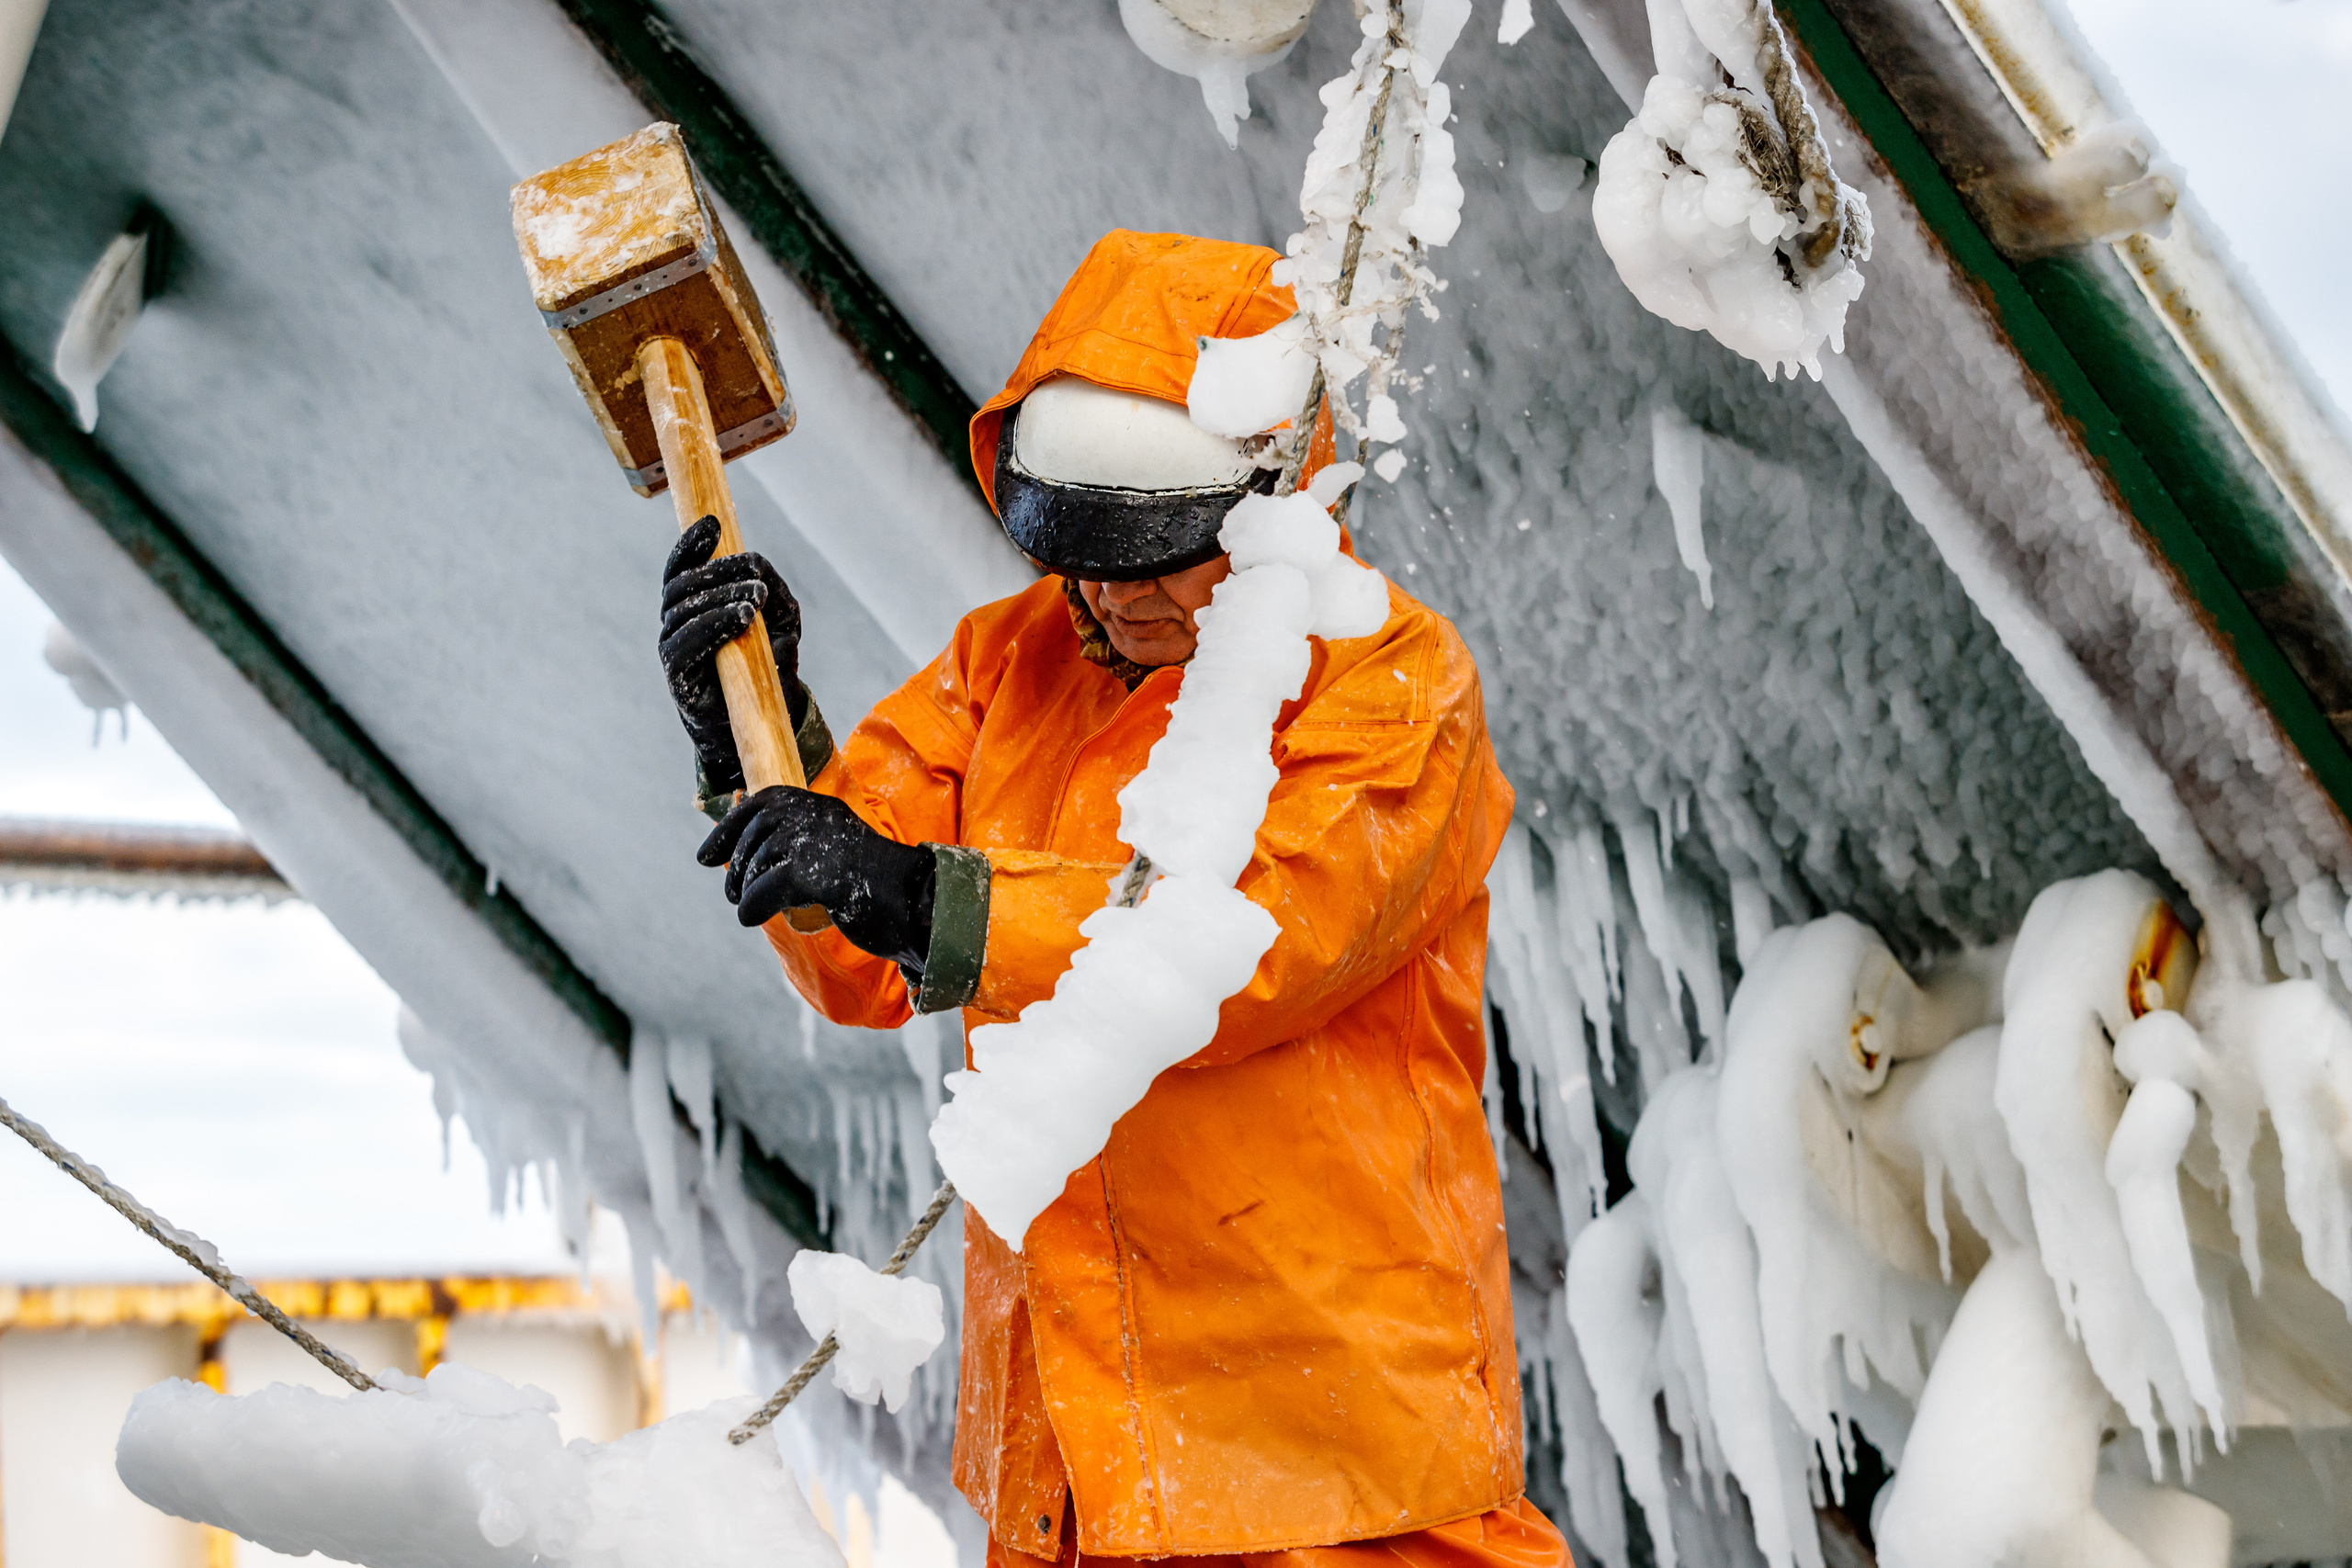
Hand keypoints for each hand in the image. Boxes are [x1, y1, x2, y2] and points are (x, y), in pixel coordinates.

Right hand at [658, 517, 803, 794]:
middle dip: (719, 572)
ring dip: (722, 597)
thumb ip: (777, 596)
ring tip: (756, 597)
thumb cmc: (763, 666)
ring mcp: (672, 649)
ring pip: (683, 610)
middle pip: (682, 584)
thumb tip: (764, 575)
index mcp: (692, 604)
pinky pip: (685, 644)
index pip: (681, 568)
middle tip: (756, 573)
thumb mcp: (780, 624)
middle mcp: (674, 623)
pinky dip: (714, 625)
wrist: (755, 720)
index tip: (713, 524)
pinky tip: (742, 617)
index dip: (691, 544)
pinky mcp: (677, 676)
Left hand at [699, 787, 935, 966]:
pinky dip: (752, 906)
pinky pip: (765, 889)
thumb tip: (745, 857)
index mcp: (821, 807)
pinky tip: (752, 918)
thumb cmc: (876, 885)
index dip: (728, 830)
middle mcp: (818, 816)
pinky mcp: (817, 874)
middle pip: (755, 834)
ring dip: (743, 889)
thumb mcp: (834, 853)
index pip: (761, 803)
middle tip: (732, 893)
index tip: (706, 856)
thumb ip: (801, 845)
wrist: (918, 905)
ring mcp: (818, 843)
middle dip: (737, 865)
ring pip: (758, 863)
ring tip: (746, 906)